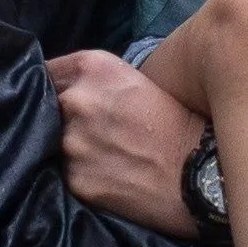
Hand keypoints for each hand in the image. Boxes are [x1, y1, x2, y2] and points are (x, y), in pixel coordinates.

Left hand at [53, 49, 203, 237]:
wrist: (201, 173)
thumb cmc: (179, 123)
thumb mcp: (137, 82)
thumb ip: (94, 82)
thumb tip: (62, 92)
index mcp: (93, 67)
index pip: (45, 72)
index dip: (51, 86)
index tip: (57, 97)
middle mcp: (77, 100)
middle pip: (47, 108)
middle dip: (61, 118)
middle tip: (95, 131)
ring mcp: (73, 142)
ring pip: (55, 143)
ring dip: (73, 149)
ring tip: (107, 156)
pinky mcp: (76, 178)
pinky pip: (69, 174)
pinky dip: (84, 175)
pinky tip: (111, 176)